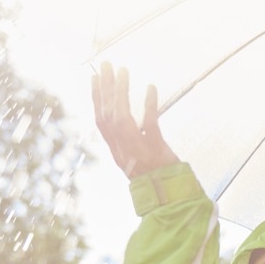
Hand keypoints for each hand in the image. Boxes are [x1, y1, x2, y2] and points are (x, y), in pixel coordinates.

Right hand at [92, 62, 178, 178]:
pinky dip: (149, 105)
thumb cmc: (156, 177)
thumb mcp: (135, 160)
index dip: (96, 99)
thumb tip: (124, 116)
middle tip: (106, 65)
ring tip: (123, 71)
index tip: (94, 79)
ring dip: (121, 92)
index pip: (101, 121)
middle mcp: (123, 151)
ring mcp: (138, 151)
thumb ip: (128, 141)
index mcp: (117, 152)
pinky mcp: (156, 150)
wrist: (170, 198)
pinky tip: (151, 88)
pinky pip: (150, 124)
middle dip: (105, 88)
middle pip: (108, 115)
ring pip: (122, 118)